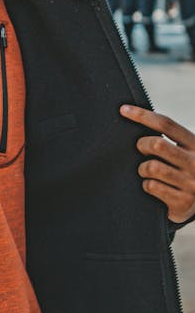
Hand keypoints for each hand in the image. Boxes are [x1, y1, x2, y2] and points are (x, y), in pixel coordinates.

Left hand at [120, 105, 194, 223]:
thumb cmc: (186, 171)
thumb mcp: (184, 152)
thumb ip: (167, 140)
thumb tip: (134, 120)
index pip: (166, 124)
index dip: (143, 115)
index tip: (124, 110)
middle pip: (157, 144)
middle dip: (142, 145)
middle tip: (141, 149)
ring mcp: (191, 183)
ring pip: (152, 167)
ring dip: (142, 168)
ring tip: (146, 170)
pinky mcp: (183, 202)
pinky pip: (152, 186)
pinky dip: (146, 185)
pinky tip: (151, 186)